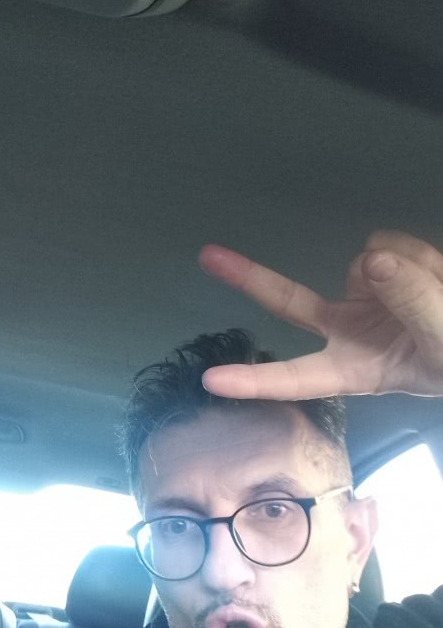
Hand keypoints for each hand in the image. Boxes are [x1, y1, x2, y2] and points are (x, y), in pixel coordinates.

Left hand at [198, 230, 442, 398]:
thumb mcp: (442, 345)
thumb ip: (413, 305)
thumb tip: (372, 261)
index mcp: (353, 369)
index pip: (297, 378)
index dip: (256, 382)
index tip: (211, 381)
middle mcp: (348, 331)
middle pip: (290, 301)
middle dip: (251, 277)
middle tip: (207, 256)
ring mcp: (364, 295)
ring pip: (370, 261)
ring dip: (415, 268)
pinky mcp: (384, 267)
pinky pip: (392, 244)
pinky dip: (422, 257)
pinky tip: (441, 274)